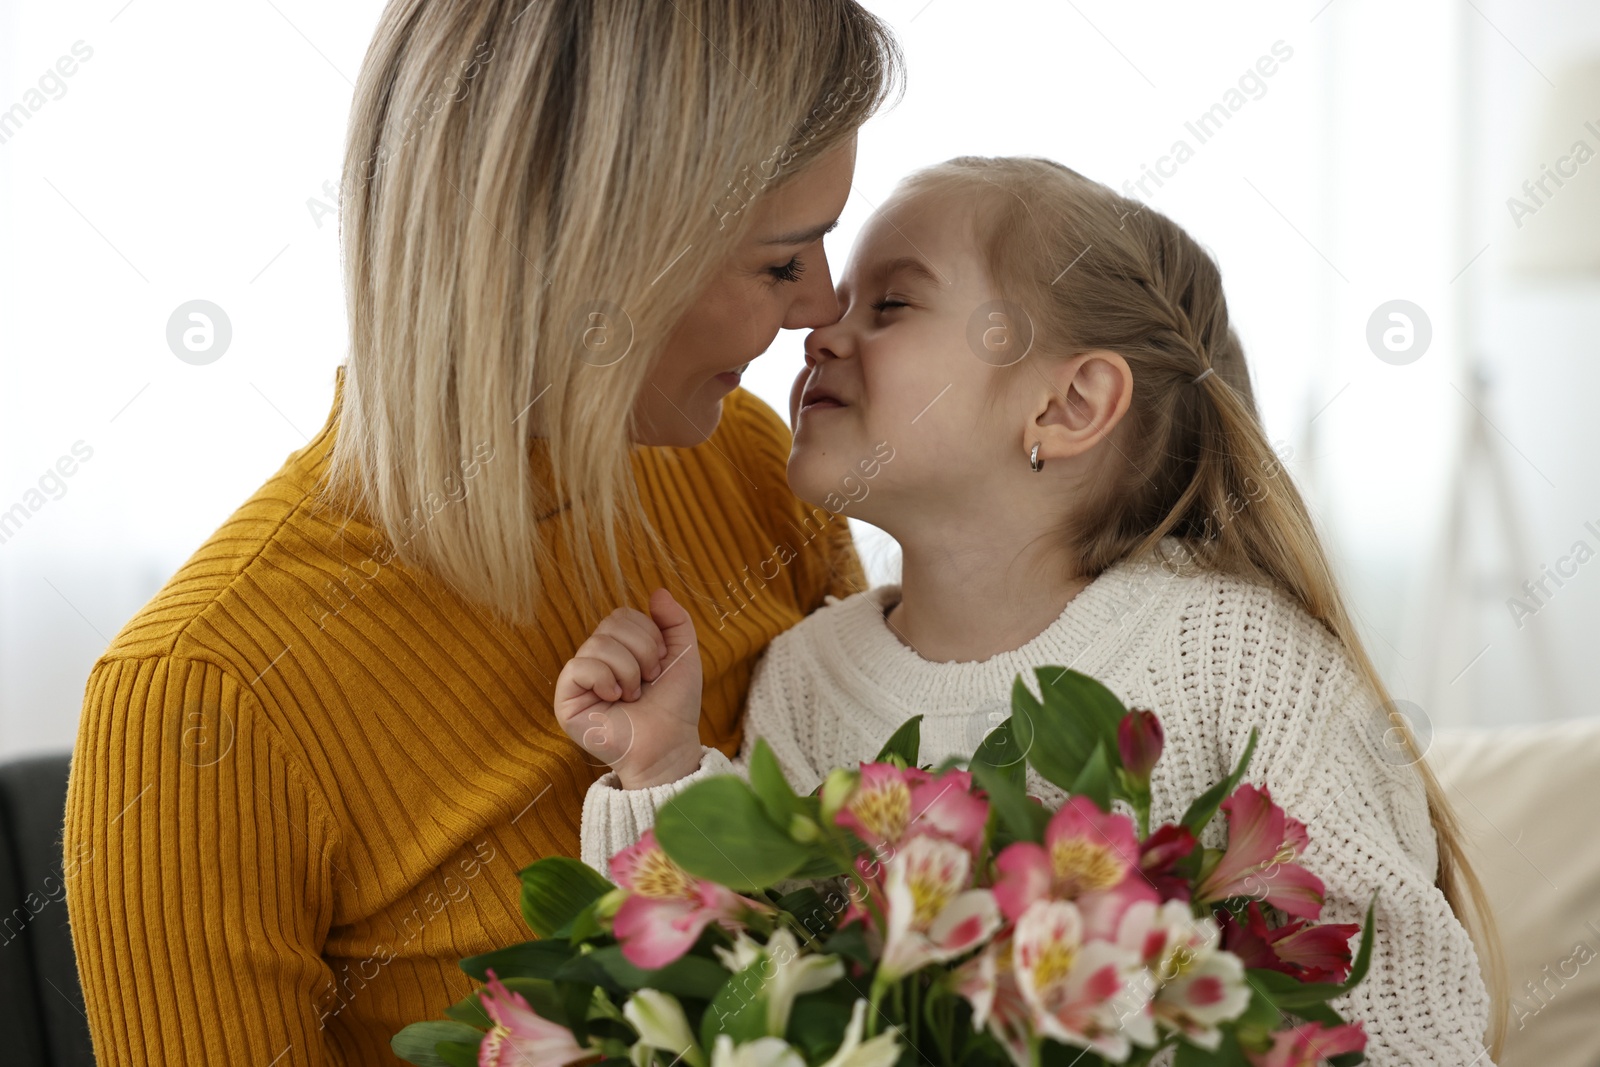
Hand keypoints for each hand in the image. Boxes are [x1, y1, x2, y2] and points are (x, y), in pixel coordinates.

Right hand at [553, 588, 704, 788]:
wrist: (669, 744)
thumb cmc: (674, 705)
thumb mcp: (684, 655)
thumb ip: (675, 621)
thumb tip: (657, 591)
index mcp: (619, 647)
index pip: (623, 615)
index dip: (649, 635)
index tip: (660, 664)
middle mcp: (596, 659)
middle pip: (611, 624)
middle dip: (642, 651)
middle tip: (648, 680)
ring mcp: (580, 679)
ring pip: (598, 644)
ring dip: (628, 670)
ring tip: (633, 695)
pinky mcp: (566, 699)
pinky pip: (578, 667)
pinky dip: (604, 679)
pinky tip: (615, 698)